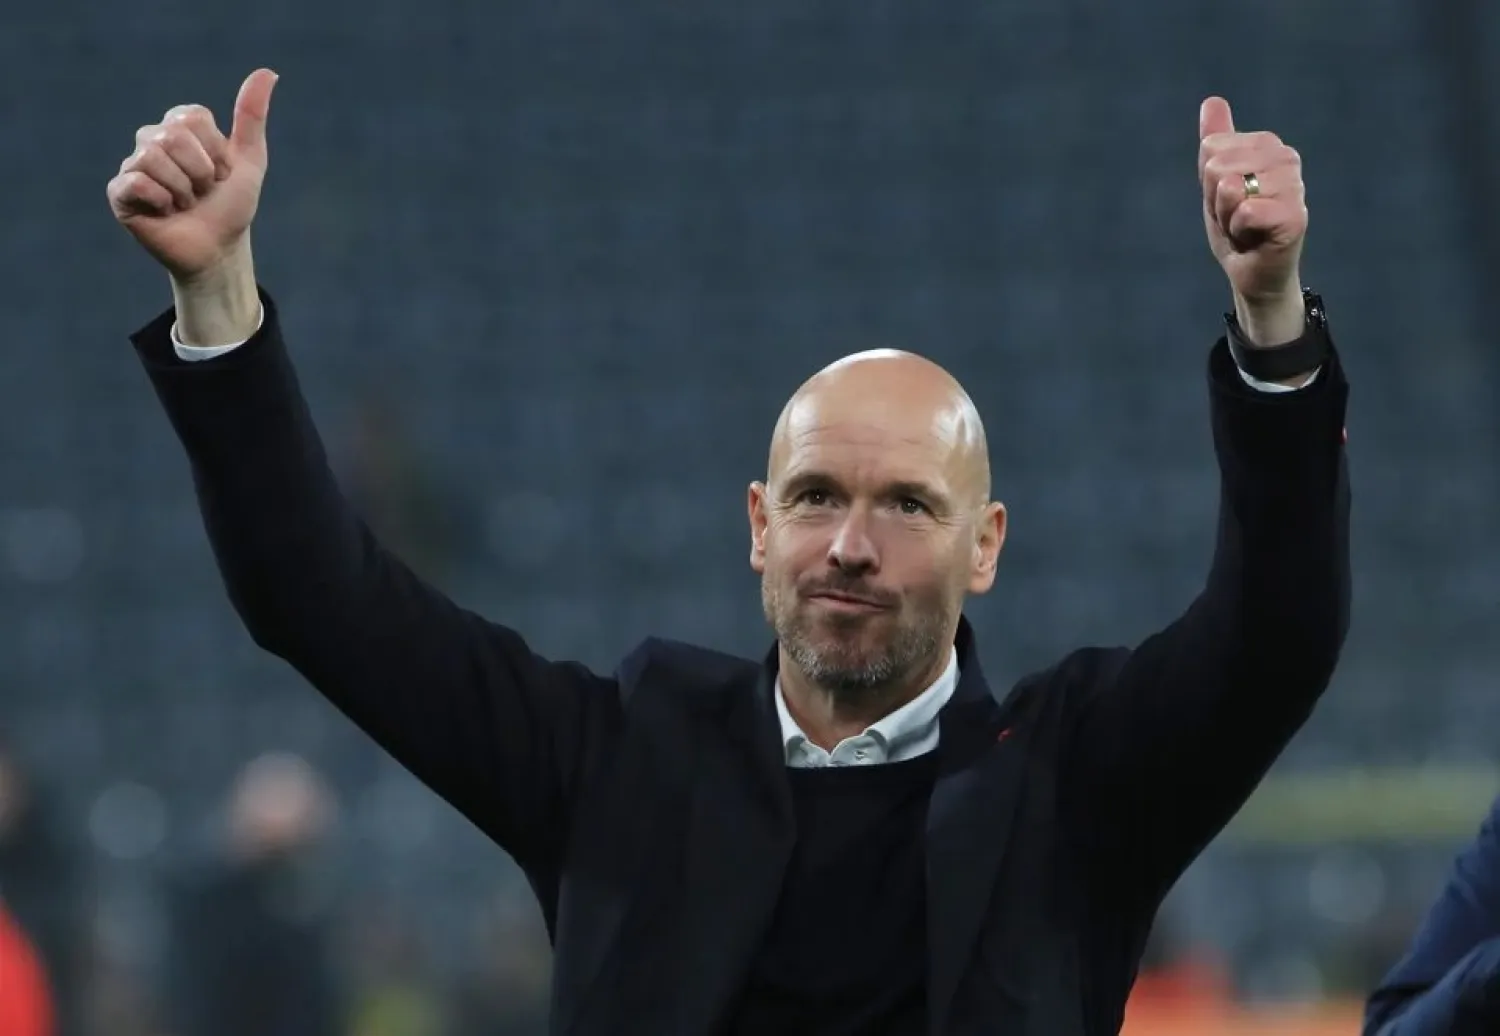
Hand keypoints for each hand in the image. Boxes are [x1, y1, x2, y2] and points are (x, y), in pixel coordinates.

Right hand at [107, 69, 277, 282]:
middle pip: (173, 135)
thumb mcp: (250, 160)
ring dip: (183, 189)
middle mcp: (151, 139)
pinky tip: (165, 212)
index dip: (216, 152)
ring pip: (154, 157)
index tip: (220, 173)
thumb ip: (251, 116)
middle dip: (200, 171)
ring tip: (185, 204)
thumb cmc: (231, 205)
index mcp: (179, 126)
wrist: (218, 249)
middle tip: (202, 192)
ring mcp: (132, 164)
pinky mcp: (119, 192)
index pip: (193, 117)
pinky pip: (135, 181)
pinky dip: (161, 200)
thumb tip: (268, 72)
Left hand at [1198, 97, 1306, 314]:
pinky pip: (1245, 211)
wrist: (1252, 271)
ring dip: (1227, 218)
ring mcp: (1294, 185)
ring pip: (1228, 188)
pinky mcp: (1295, 216)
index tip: (1228, 201)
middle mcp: (1287, 158)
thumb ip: (1216, 141)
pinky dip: (1239, 231)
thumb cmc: (1237, 227)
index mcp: (1268, 145)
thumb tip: (1212, 101)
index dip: (1208, 183)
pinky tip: (1255, 239)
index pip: (1210, 149)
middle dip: (1215, 201)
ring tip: (1245, 228)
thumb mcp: (1217, 182)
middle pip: (1216, 167)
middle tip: (1236, 218)